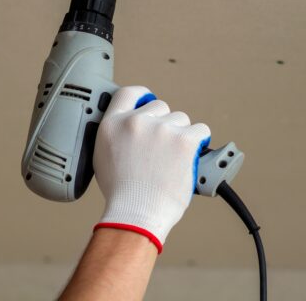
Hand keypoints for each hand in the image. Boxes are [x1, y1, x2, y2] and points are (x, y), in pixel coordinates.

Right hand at [93, 86, 210, 252]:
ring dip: (182, 135)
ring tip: (173, 160)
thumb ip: (118, 134)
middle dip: (165, 123)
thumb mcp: (104, 156)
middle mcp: (137, 121)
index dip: (143, 96)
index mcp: (113, 124)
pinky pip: (201, 130)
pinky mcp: (185, 139)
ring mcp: (162, 129)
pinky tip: (192, 155)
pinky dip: (200, 142)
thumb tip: (132, 127)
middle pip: (161, 107)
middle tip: (163, 148)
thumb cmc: (123, 194)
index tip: (149, 100)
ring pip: (182, 120)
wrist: (137, 213)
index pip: (130, 93)